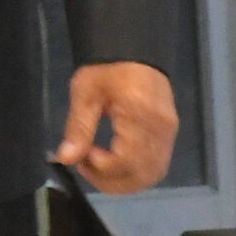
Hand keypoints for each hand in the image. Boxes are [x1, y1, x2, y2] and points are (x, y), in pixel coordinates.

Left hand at [57, 61, 177, 194]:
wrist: (135, 53)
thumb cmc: (106, 70)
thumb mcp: (85, 92)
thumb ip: (78, 127)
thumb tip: (66, 159)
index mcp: (141, 116)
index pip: (127, 160)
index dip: (102, 168)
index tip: (81, 156)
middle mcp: (161, 130)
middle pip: (142, 173)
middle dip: (110, 180)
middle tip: (85, 168)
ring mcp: (169, 135)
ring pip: (152, 174)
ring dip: (123, 182)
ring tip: (97, 169)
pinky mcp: (169, 136)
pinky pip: (157, 166)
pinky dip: (135, 175)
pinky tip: (114, 167)